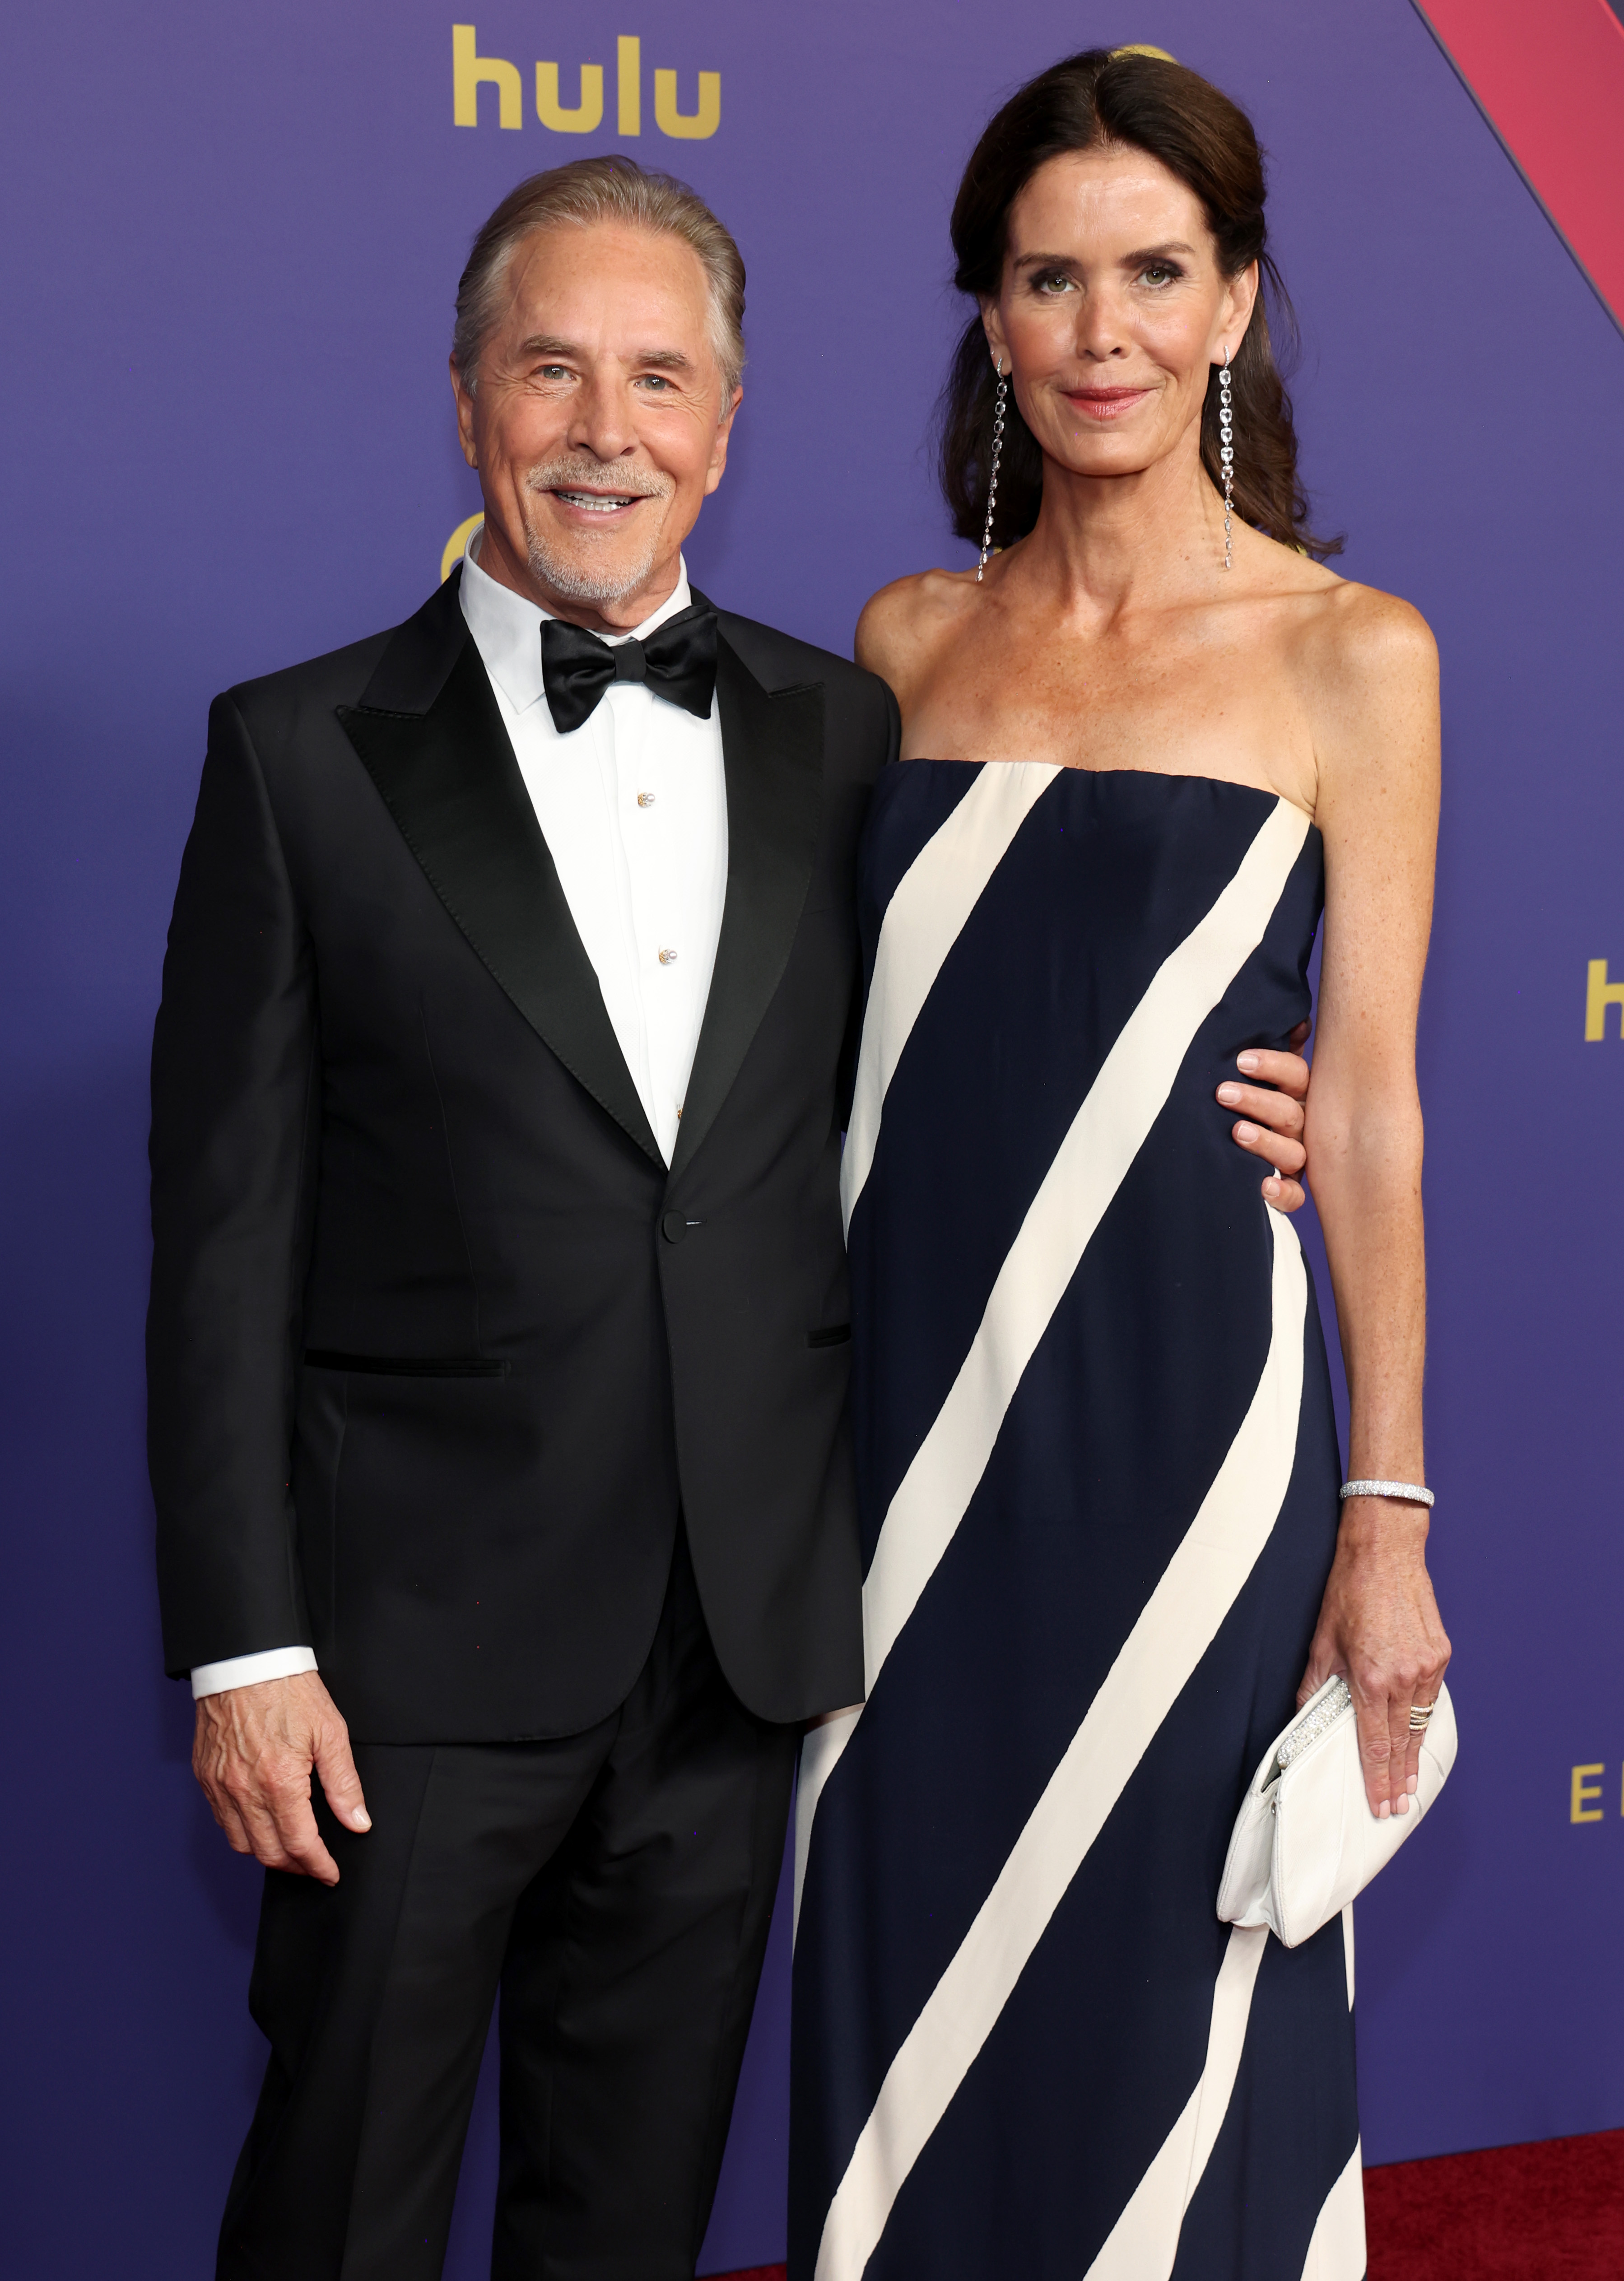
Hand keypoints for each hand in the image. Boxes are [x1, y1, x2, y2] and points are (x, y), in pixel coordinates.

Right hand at [192, 1672, 369, 1884]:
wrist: (245, 1660)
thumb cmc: (289, 1690)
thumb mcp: (330, 1732)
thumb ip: (344, 1783)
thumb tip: (358, 1822)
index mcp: (280, 1782)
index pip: (299, 1845)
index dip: (318, 1866)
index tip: (330, 1874)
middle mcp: (244, 1790)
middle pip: (268, 1853)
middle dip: (295, 1866)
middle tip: (313, 1865)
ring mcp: (219, 1785)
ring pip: (240, 1843)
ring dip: (267, 1853)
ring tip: (289, 1848)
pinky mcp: (204, 1776)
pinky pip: (221, 1820)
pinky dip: (241, 1831)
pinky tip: (260, 1823)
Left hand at [1218, 1018, 1310, 1211]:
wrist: (1232, 1144)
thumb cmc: (1248, 1094)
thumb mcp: (1257, 1069)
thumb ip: (1278, 1046)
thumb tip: (1297, 1019)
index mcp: (1296, 1092)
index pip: (1296, 1075)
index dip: (1274, 1066)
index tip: (1240, 1060)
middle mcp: (1301, 1125)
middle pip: (1290, 1113)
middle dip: (1257, 1101)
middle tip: (1223, 1093)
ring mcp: (1298, 1157)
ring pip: (1293, 1152)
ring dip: (1265, 1142)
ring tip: (1236, 1132)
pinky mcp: (1289, 1187)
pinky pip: (1295, 1195)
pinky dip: (1282, 1193)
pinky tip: (1263, 1185)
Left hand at [1296, 1501, 1450, 1817]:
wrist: (1385, 1552)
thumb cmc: (1349, 1592)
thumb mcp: (1321, 1642)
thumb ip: (1315, 1686)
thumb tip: (1304, 1717)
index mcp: (1371, 1679)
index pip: (1375, 1744)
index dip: (1377, 1779)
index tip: (1381, 1804)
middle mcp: (1404, 1678)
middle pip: (1402, 1741)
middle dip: (1399, 1778)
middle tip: (1399, 1807)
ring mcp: (1428, 1666)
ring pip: (1420, 1723)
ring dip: (1415, 1754)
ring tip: (1410, 1783)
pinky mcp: (1440, 1654)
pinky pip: (1431, 1697)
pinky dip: (1424, 1719)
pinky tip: (1419, 1735)